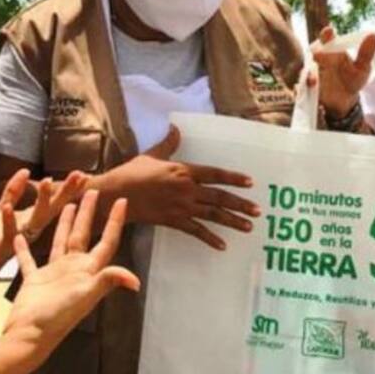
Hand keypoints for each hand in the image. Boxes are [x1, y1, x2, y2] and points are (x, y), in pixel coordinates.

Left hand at [0, 169, 87, 289]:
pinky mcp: (4, 246)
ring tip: (47, 181)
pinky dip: (8, 220)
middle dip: (66, 191)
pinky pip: (9, 232)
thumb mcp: (3, 208)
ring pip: (36, 218)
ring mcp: (20, 238)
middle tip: (80, 175)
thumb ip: (13, 191)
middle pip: (54, 208)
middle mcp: (32, 230)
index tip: (83, 174)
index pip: (55, 202)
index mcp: (33, 221)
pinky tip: (7, 207)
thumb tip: (25, 171)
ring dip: (42, 200)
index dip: (68, 188)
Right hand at [2, 191, 139, 358]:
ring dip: (64, 223)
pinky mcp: (34, 281)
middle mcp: (74, 270)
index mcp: (88, 271)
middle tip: (93, 191)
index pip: (106, 242)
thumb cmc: (58, 317)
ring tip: (68, 205)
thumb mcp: (85, 296)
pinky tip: (21, 234)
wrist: (30, 335)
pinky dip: (25, 247)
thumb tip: (135, 281)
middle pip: (84, 235)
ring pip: (60, 241)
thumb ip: (106, 282)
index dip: (115, 222)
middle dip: (90, 213)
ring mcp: (54, 274)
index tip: (123, 201)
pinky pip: (28, 259)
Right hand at [98, 126, 259, 250]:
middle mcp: (186, 189)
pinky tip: (222, 245)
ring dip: (232, 221)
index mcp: (183, 171)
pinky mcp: (173, 221)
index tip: (250, 183)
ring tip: (249, 227)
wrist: (116, 195)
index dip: (234, 178)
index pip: (215, 174)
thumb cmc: (132, 173)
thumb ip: (169, 144)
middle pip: (219, 197)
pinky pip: (196, 231)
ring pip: (212, 214)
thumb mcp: (152, 155)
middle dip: (241, 204)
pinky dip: (210, 239)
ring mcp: (181, 206)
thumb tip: (175, 128)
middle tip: (258, 211)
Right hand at [312, 26, 374, 118]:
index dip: (327, 34)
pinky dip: (305, 86)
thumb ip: (365, 53)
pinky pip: (304, 85)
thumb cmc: (352, 79)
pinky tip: (311, 86)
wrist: (345, 100)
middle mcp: (319, 59)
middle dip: (316, 53)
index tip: (329, 31)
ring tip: (314, 79)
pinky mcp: (308, 86)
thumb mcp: (362, 68)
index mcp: (332, 50)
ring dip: (310, 73)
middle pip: (315, 52)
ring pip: (307, 69)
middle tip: (318, 55)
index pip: (328, 38)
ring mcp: (312, 72)